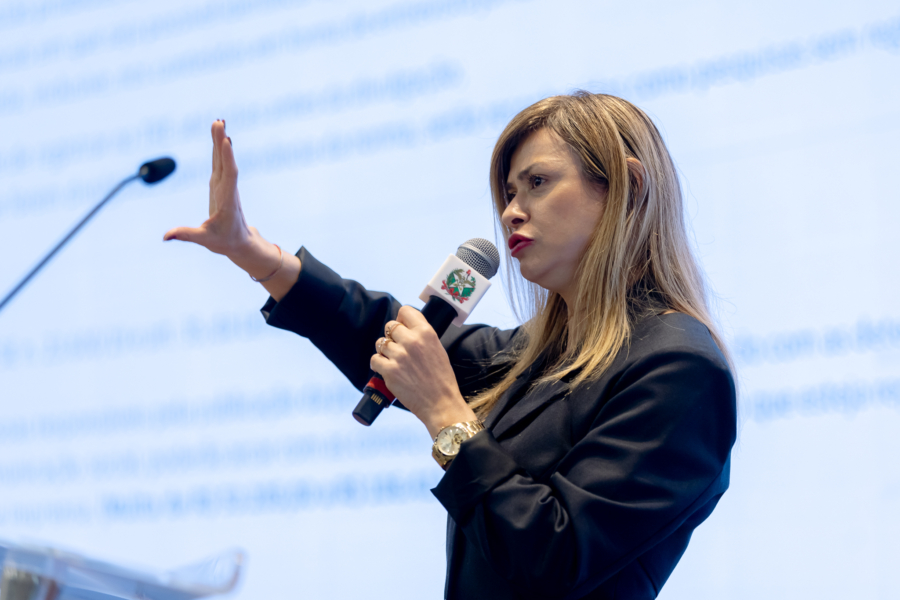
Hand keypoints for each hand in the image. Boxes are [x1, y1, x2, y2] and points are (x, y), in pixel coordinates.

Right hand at [163, 120, 300, 299]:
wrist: (240, 242)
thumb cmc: (225, 241)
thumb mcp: (206, 241)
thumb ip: (186, 235)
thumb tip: (165, 236)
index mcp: (227, 201)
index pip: (229, 175)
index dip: (228, 158)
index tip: (227, 140)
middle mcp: (228, 189)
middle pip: (225, 162)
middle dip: (221, 142)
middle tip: (219, 122)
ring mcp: (224, 185)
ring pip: (222, 160)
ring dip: (220, 141)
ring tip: (218, 121)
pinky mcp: (219, 184)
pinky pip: (219, 162)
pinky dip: (218, 149)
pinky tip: (219, 135)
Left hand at [371, 306, 476, 438]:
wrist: (441, 403)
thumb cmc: (441, 379)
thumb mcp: (438, 349)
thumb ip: (422, 336)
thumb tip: (405, 328)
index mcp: (426, 333)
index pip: (405, 311)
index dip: (401, 318)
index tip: (402, 326)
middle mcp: (412, 341)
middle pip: (390, 326)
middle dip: (392, 336)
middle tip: (398, 347)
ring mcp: (399, 356)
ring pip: (380, 343)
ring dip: (384, 351)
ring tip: (394, 360)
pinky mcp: (389, 371)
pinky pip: (374, 359)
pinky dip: (378, 364)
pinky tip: (387, 369)